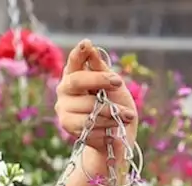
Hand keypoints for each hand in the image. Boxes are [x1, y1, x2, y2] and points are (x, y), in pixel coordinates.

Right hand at [55, 40, 138, 159]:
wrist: (118, 136)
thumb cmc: (116, 105)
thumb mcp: (114, 85)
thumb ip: (101, 68)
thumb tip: (90, 47)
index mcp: (75, 74)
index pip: (74, 61)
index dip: (79, 53)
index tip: (87, 44)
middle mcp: (64, 89)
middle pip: (77, 81)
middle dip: (100, 80)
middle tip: (119, 82)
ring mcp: (64, 108)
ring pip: (87, 105)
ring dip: (112, 111)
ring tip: (127, 115)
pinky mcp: (68, 126)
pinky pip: (89, 124)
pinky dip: (106, 126)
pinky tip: (113, 128)